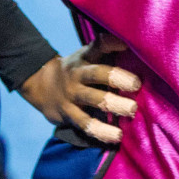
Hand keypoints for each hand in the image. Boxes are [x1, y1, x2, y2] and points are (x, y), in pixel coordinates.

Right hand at [18, 33, 139, 144]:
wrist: (41, 86)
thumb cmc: (78, 69)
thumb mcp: (87, 55)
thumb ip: (108, 50)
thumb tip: (135, 43)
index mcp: (85, 58)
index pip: (98, 46)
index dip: (111, 42)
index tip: (127, 43)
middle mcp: (77, 75)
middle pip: (97, 74)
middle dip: (117, 78)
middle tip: (137, 85)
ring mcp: (72, 95)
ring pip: (93, 100)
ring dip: (114, 105)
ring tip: (132, 110)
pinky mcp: (68, 115)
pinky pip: (85, 124)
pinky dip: (101, 131)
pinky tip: (117, 136)